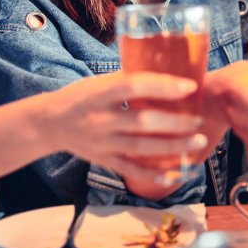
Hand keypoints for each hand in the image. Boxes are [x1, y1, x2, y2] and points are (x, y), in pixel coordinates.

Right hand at [37, 71, 207, 191]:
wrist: (49, 123)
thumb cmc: (81, 96)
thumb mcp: (98, 82)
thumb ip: (128, 80)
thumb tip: (169, 73)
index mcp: (98, 93)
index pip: (132, 86)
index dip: (162, 86)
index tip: (189, 86)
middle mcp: (99, 119)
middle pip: (141, 122)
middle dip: (175, 123)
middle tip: (199, 120)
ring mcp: (101, 143)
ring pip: (140, 147)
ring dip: (172, 147)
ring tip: (198, 141)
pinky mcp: (103, 160)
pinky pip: (130, 170)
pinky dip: (152, 175)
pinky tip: (174, 175)